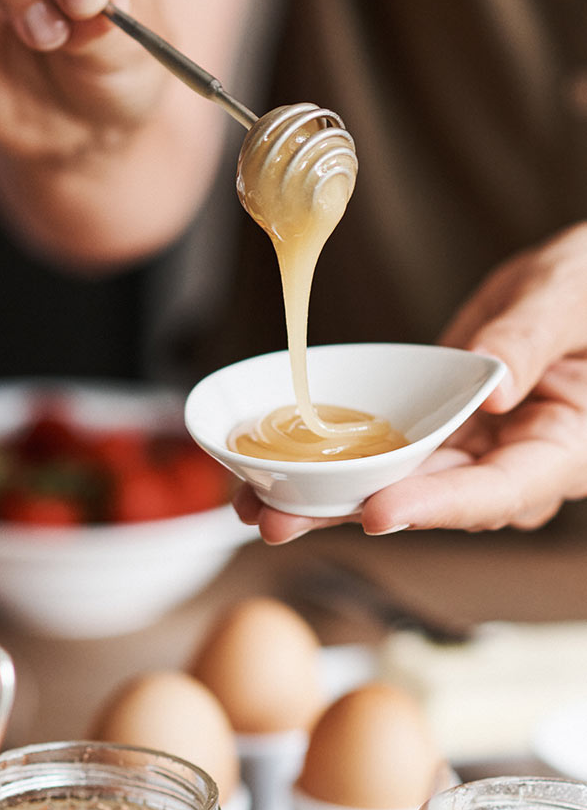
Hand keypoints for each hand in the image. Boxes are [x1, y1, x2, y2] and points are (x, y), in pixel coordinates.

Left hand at [235, 222, 586, 541]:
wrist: (571, 290)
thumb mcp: (570, 301)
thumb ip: (534, 342)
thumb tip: (495, 389)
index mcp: (557, 449)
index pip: (496, 493)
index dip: (435, 507)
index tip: (378, 513)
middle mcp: (504, 463)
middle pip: (423, 501)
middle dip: (348, 514)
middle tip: (279, 519)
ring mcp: (461, 450)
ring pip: (388, 485)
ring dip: (322, 500)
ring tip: (255, 506)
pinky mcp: (426, 430)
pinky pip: (376, 452)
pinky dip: (326, 463)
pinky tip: (272, 469)